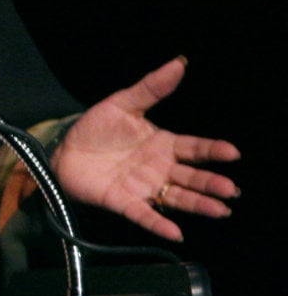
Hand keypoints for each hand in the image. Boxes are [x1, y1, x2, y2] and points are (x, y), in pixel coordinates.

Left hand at [52, 56, 240, 241]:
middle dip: (211, 183)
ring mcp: (143, 187)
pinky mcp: (123, 201)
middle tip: (230, 189)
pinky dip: (158, 223)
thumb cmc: (96, 128)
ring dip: (197, 204)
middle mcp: (158, 168)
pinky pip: (143, 214)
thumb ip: (151, 87)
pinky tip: (176, 232)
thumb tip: (178, 63)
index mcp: (162, 144)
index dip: (212, 150)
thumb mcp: (122, 103)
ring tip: (220, 210)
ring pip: (175, 197)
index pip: (193, 148)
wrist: (64, 150)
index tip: (232, 152)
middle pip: (190, 176)